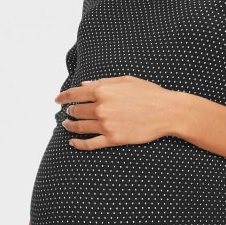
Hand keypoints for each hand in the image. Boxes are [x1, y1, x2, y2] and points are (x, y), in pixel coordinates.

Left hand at [57, 75, 179, 150]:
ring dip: (70, 126)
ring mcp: (106, 124)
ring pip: (80, 127)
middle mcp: (101, 107)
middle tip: (68, 112)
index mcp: (102, 90)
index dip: (63, 97)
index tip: (58, 100)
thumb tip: (84, 85)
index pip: (74, 94)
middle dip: (70, 111)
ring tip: (67, 125)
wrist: (167, 112)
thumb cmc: (149, 93)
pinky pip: (90, 144)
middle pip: (76, 111)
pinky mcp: (113, 139)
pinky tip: (72, 142)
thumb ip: (102, 82)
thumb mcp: (126, 80)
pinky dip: (78, 144)